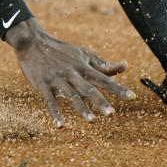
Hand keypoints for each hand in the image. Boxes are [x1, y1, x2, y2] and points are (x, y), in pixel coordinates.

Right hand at [4, 18, 135, 126]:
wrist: (33, 42)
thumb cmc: (61, 50)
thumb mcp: (83, 54)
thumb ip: (103, 64)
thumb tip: (125, 66)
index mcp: (83, 66)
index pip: (104, 78)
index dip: (118, 88)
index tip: (132, 97)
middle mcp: (72, 73)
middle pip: (88, 88)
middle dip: (100, 101)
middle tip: (111, 113)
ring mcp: (57, 79)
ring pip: (71, 95)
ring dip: (81, 108)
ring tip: (91, 120)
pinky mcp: (43, 84)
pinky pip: (50, 101)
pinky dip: (55, 113)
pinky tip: (60, 125)